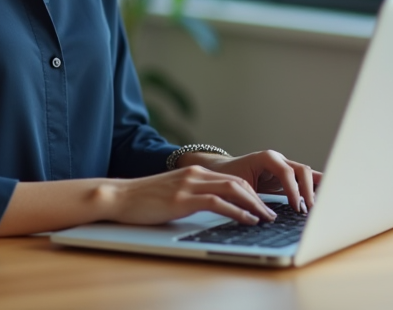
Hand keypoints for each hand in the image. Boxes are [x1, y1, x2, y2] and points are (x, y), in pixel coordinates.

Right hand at [100, 166, 278, 225]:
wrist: (119, 196)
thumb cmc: (144, 199)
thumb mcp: (174, 193)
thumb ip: (194, 195)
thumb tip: (214, 209)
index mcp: (195, 172)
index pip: (233, 179)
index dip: (253, 193)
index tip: (265, 206)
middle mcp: (196, 174)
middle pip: (238, 182)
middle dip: (259, 199)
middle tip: (272, 214)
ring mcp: (190, 185)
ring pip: (233, 189)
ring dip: (254, 205)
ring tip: (266, 218)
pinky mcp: (183, 199)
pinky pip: (218, 202)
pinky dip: (237, 211)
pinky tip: (248, 220)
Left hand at [190, 150, 320, 213]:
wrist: (226, 169)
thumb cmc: (230, 176)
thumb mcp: (238, 186)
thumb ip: (252, 198)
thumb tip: (267, 216)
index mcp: (266, 158)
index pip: (286, 172)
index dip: (294, 190)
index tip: (297, 207)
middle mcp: (278, 159)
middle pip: (302, 170)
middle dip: (308, 189)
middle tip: (310, 209)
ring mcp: (285, 166)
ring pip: (306, 174)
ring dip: (314, 189)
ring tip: (319, 206)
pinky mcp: (287, 176)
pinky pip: (304, 180)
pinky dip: (313, 188)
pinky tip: (321, 198)